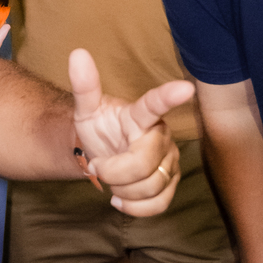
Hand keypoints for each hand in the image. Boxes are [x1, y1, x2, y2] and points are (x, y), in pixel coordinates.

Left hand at [68, 48, 191, 215]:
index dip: (169, 97)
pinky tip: (120, 200)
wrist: (99, 151)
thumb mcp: (86, 108)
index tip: (185, 88)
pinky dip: (136, 208)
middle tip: (98, 166)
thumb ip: (84, 85)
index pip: (155, 104)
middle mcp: (160, 135)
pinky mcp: (170, 181)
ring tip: (111, 180)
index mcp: (139, 115)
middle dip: (114, 172)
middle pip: (143, 164)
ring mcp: (168, 159)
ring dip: (123, 190)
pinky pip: (160, 203)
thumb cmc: (97, 127)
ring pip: (152, 186)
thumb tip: (77, 54)